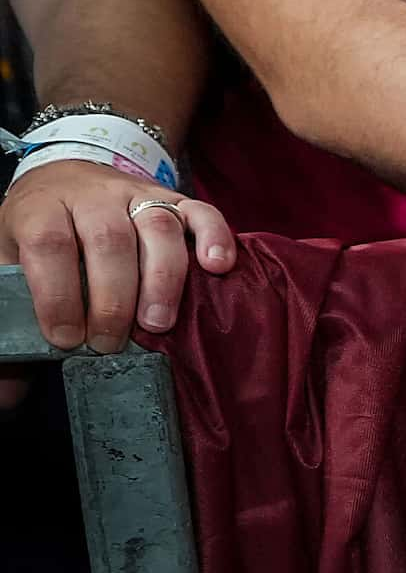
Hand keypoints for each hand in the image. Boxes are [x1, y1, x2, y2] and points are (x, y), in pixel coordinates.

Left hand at [0, 160, 234, 353]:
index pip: (51, 243)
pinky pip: (202, 211)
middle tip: (112, 343)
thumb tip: (9, 394)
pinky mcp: (174, 198)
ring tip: (159, 324)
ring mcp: (137, 193)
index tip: (66, 338)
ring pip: (159, 226)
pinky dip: (216, 238)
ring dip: (164, 279)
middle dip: (114, 298)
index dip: (60, 293)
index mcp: (42, 209)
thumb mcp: (10, 263)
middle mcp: (92, 196)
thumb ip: (13, 319)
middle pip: (110, 239)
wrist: (64, 177)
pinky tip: (217, 267)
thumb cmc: (39, 232)